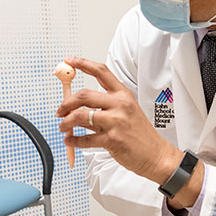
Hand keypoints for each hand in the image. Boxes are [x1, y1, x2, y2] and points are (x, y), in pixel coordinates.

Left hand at [56, 57, 181, 183]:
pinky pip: (85, 139)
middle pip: (84, 95)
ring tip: (63, 126)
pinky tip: (70, 140)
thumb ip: (103, 105)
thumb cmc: (139, 133)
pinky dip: (73, 140)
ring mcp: (116, 122)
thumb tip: (77, 103)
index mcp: (123, 94)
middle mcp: (120, 105)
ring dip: (66, 122)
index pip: (101, 71)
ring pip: (80, 116)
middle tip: (60, 110)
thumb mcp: (126, 111)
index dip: (83, 64)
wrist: (156, 154)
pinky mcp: (112, 140)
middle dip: (66, 103)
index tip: (69, 61)